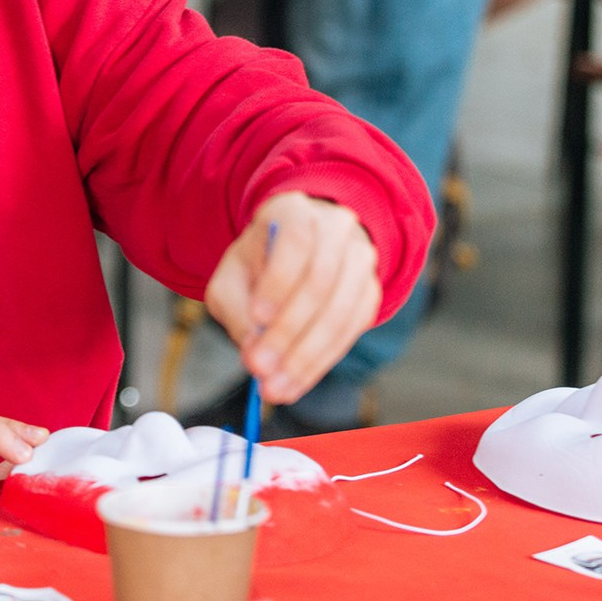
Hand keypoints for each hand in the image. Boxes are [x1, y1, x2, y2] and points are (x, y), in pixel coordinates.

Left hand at [203, 192, 380, 405]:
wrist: (297, 255)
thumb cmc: (258, 265)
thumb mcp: (232, 278)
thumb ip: (236, 310)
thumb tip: (254, 350)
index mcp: (296, 212)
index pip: (295, 242)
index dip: (279, 282)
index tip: (257, 317)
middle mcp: (337, 230)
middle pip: (321, 283)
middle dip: (287, 333)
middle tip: (259, 369)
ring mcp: (361, 262)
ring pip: (340, 313)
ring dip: (305, 357)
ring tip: (274, 388)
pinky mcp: (369, 295)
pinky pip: (349, 334)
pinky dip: (319, 364)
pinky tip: (293, 384)